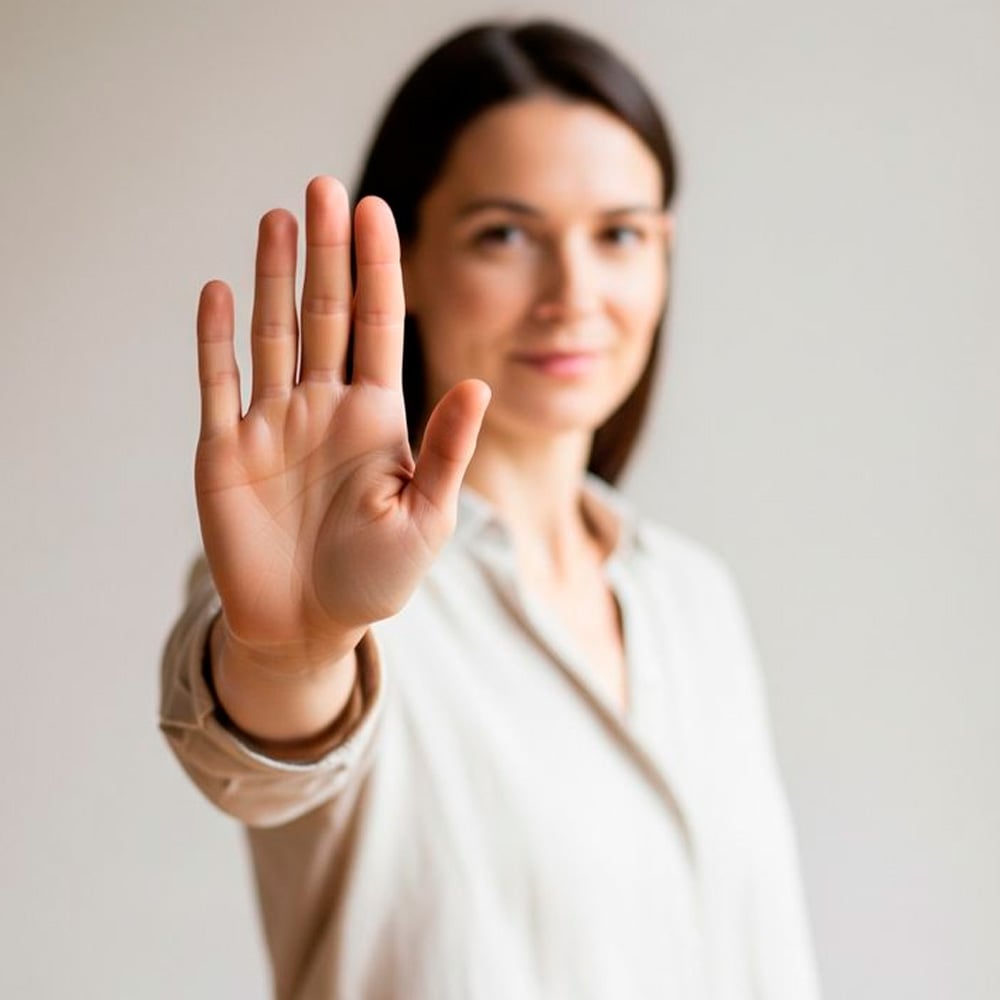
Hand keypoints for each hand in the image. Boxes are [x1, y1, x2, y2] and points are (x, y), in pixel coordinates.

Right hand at [193, 177, 489, 670]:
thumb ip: (447, 449)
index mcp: (375, 418)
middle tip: (323, 187)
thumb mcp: (425, 517)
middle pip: (325, 314)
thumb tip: (479, 383)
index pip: (377, 325)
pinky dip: (216, 340)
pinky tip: (220, 291)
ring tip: (279, 218)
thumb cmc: (375, 580)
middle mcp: (323, 408)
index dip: (376, 268)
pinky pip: (218, 384)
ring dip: (274, 278)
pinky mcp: (225, 453)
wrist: (307, 629)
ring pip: (273, 334)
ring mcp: (272, 425)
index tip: (375, 209)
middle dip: (326, 252)